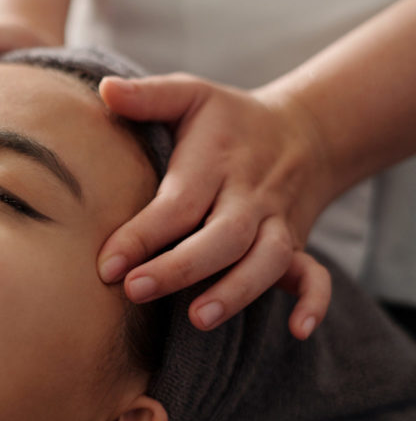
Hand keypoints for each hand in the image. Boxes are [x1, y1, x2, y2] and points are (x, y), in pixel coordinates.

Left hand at [97, 74, 333, 339]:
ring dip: (236, 291)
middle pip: (222, 237)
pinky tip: (296, 330)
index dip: (142, 235)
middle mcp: (250, 196)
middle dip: (181, 268)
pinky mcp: (299, 244)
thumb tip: (104, 91)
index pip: (178, 203)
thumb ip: (147, 96)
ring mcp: (279, 223)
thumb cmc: (228, 120)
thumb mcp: (191, 95)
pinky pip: (317, 275)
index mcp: (217, 162)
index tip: (106, 265)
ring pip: (267, 261)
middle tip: (135, 291)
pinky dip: (314, 301)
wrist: (305, 131)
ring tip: (197, 318)